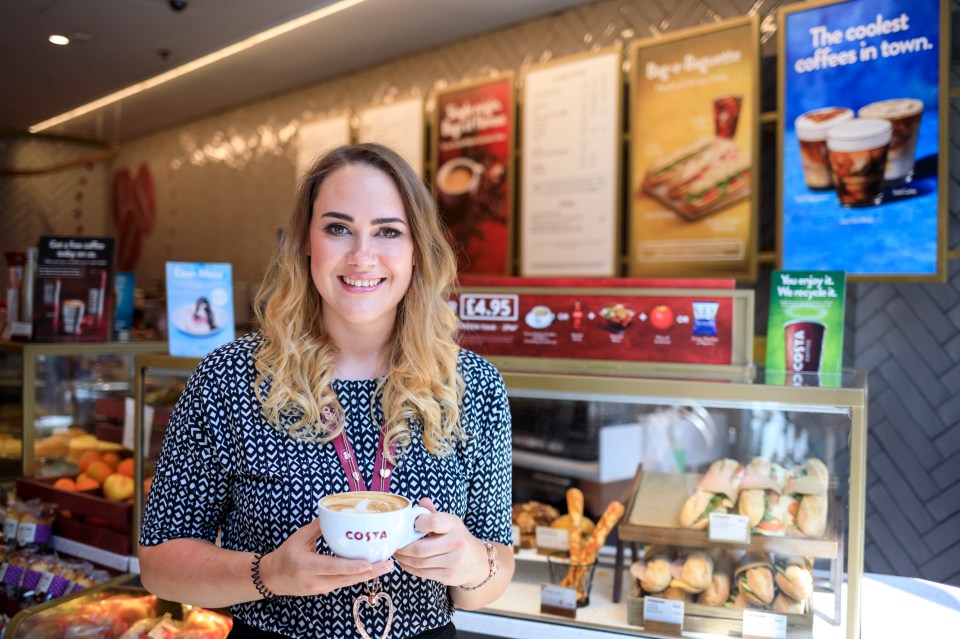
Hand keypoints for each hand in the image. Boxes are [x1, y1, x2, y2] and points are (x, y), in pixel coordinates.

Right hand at [259, 518, 392, 596]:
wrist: (273, 578)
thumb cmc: (286, 555)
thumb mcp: (299, 538)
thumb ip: (318, 527)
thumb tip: (336, 513)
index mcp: (306, 565)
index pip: (332, 567)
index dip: (352, 567)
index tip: (369, 564)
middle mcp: (315, 580)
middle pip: (346, 579)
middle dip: (369, 573)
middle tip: (388, 564)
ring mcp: (320, 589)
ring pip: (348, 583)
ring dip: (368, 576)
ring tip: (386, 566)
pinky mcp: (325, 590)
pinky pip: (344, 583)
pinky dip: (358, 576)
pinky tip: (372, 569)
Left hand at [392, 498, 487, 587]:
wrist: (478, 562)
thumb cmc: (458, 538)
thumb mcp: (450, 522)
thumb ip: (434, 513)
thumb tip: (421, 501)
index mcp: (454, 525)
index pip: (433, 521)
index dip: (417, 523)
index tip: (408, 526)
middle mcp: (456, 543)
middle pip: (420, 548)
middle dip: (403, 548)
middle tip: (395, 544)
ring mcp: (453, 562)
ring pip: (419, 562)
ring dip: (403, 558)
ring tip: (397, 553)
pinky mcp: (448, 576)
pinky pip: (422, 573)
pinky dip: (409, 568)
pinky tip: (405, 562)